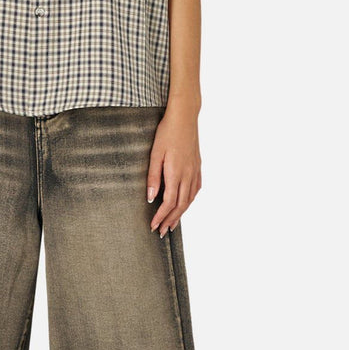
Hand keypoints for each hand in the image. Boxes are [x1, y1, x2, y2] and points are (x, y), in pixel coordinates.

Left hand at [146, 104, 200, 236]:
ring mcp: (195, 171)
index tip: (153, 225)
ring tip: (172, 224)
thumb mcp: (155, 154)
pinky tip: (185, 205)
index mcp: (176, 173)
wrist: (185, 117)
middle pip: (180, 205)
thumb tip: (150, 197)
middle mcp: (188, 175)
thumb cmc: (167, 133)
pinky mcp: (198, 166)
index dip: (161, 216)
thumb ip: (153, 177)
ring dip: (180, 214)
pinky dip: (189, 201)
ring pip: (189, 199)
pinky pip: (195, 190)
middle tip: (162, 232)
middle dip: (170, 220)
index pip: (169, 202)